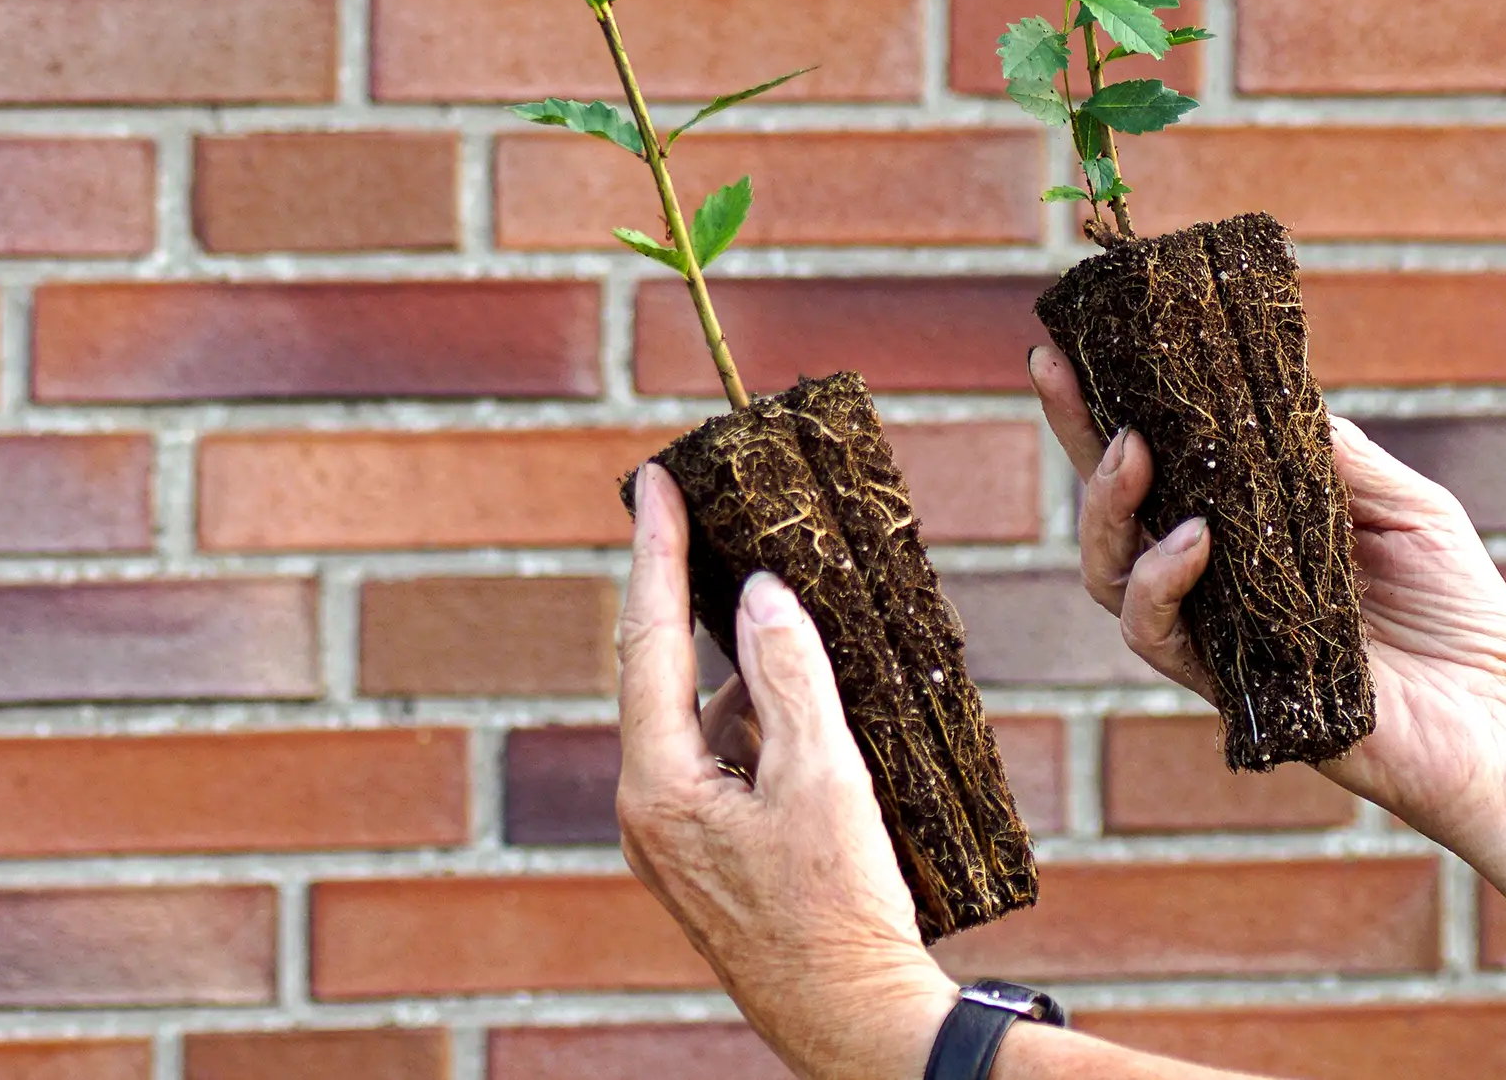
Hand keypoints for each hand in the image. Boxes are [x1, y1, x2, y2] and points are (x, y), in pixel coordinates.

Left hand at [617, 462, 954, 1079]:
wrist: (857, 1032)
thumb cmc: (840, 912)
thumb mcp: (824, 777)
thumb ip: (790, 673)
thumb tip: (762, 593)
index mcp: (658, 784)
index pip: (648, 636)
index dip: (655, 550)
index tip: (655, 480)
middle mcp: (649, 808)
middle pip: (664, 671)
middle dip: (690, 595)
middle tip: (709, 516)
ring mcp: (676, 839)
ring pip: (702, 719)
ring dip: (745, 671)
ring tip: (792, 610)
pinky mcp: (710, 859)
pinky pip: (723, 761)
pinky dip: (760, 724)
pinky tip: (811, 706)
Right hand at [1030, 344, 1505, 937]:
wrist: (1502, 722)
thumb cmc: (1461, 616)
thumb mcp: (1410, 508)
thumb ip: (1339, 456)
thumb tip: (1269, 399)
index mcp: (1246, 528)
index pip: (1159, 464)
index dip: (1100, 413)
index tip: (1060, 349)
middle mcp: (1215, 580)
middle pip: (1109, 512)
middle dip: (1076, 441)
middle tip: (1072, 382)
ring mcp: (1215, 635)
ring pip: (1110, 575)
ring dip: (1108, 507)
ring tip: (1136, 455)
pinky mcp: (1229, 689)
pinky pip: (1161, 636)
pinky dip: (1164, 581)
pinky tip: (1197, 540)